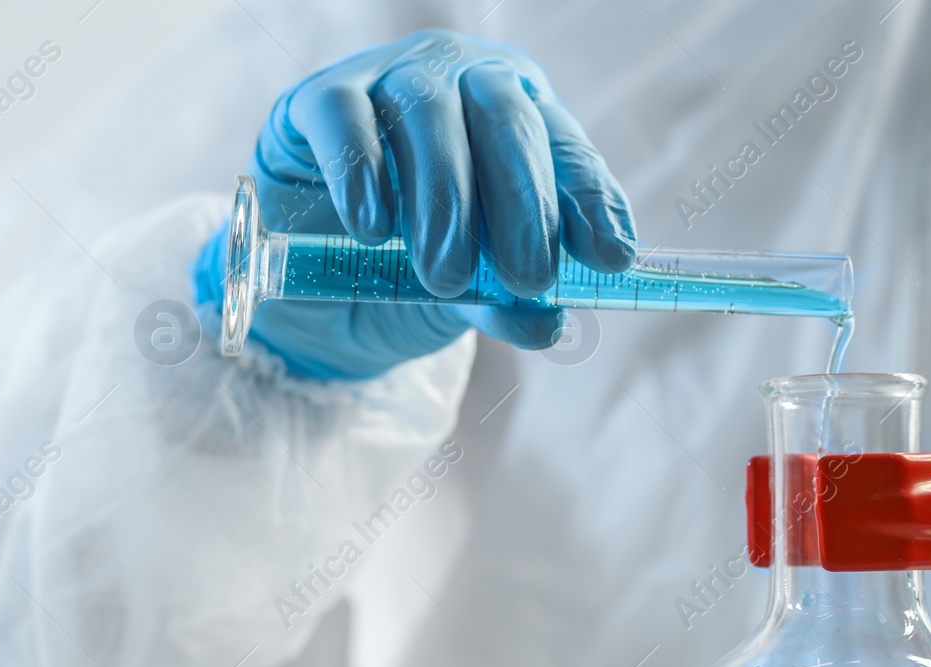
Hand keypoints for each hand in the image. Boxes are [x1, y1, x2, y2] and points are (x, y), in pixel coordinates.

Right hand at [195, 30, 636, 378]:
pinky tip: (375, 229)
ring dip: (446, 200)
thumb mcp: (473, 296)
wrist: (320, 285)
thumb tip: (550, 323)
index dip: (592, 203)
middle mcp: (467, 84)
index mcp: (526, 123)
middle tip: (527, 278)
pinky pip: (347, 117)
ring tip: (446, 275)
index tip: (610, 259)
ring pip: (431, 117)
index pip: (569, 153)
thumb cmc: (416, 269)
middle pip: (508, 122)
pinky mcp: (322, 97)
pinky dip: (363, 172)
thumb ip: (508, 303)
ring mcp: (394, 80)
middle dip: (522, 205)